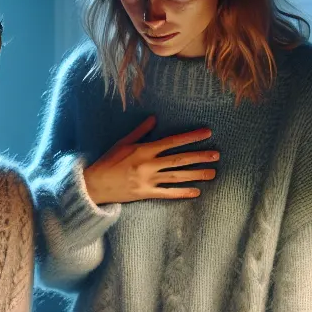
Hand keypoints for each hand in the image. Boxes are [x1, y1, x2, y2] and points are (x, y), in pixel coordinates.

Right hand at [82, 117, 218, 204]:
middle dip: (199, 156)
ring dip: (196, 174)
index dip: (191, 137)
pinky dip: (182, 192)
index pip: (173, 141)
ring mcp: (148, 180)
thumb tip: (154, 118)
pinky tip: (196, 191)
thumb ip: (141, 131)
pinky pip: (168, 193)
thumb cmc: (108, 161)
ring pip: (177, 176)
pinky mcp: (146, 193)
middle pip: (179, 159)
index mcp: (144, 150)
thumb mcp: (123, 142)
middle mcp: (149, 165)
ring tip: (212, 172)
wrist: (95, 184)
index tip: (207, 133)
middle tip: (216, 155)